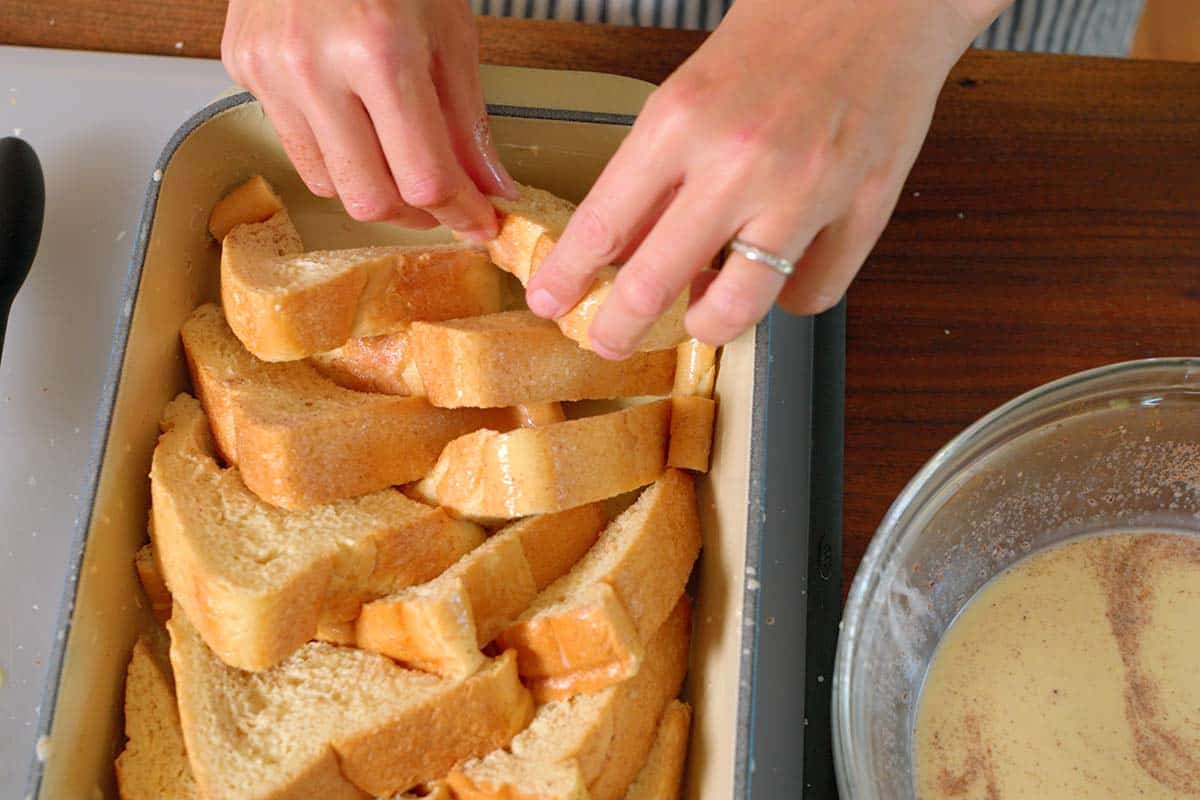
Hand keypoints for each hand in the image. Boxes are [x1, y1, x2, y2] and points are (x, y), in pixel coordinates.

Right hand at [222, 0, 516, 240]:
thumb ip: (467, 123)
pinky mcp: (243, 69)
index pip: (422, 177)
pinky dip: (333, 149)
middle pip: (367, 198)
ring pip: (325, 182)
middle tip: (443, 204)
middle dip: (415, 214)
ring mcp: (270, 70)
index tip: (479, 224)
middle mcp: (314, 66)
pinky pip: (294, 142)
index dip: (459, 214)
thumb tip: (489, 188)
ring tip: (400, 161)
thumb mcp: (451, 33)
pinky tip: (355, 120)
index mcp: (379, 51)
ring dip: (372, 187)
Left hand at [524, 0, 1005, 356]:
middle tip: (606, 339)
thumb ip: (657, 169)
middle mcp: (741, 161)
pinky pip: (812, 294)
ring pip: (737, 308)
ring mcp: (808, 189)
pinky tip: (776, 274)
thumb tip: (621, 247)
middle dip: (617, 327)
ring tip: (698, 314)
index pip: (603, 224)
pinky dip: (787, 299)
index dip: (567, 276)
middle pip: (655, 283)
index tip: (550, 301)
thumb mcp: (690, 87)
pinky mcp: (867, 206)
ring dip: (705, 324)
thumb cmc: (783, 27)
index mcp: (682, 118)